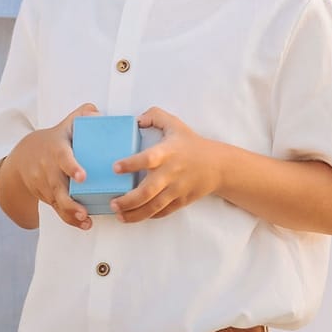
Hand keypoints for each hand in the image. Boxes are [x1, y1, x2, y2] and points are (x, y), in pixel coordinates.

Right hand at [7, 102, 98, 229]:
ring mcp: (45, 184)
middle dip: (70, 201)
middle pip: (58, 187)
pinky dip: (69, 219)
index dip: (71, 167)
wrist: (23, 157)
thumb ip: (82, 114)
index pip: (63, 158)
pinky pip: (57, 209)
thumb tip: (98, 113)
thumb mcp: (66, 124)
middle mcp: (48, 168)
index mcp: (55, 149)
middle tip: (83, 210)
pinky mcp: (46, 196)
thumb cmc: (54, 139)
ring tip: (86, 220)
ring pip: (57, 202)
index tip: (82, 176)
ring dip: (71, 214)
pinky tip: (83, 224)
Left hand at [110, 107, 220, 221]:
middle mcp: (171, 173)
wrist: (218, 165)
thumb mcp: (175, 124)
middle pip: (147, 190)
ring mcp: (176, 189)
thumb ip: (155, 116)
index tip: (115, 168)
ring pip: (153, 206)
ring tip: (119, 214)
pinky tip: (135, 216)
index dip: (131, 164)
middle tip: (113, 203)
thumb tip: (137, 120)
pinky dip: (148, 216)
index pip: (148, 159)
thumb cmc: (192, 144)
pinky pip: (162, 212)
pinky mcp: (181, 201)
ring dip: (134, 213)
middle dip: (128, 200)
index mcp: (168, 152)